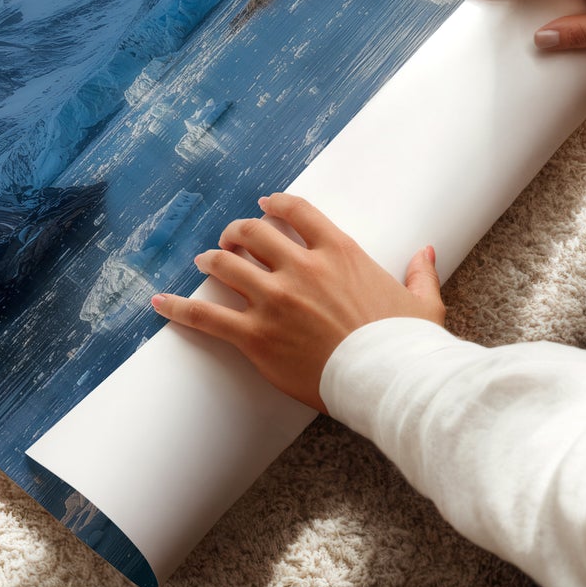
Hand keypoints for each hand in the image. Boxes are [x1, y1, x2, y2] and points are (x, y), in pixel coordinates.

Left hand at [150, 193, 443, 412]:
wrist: (389, 381)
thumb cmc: (407, 345)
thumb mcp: (422, 303)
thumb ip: (420, 272)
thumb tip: (426, 252)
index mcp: (339, 252)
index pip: (296, 211)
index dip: (274, 205)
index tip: (264, 206)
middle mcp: (302, 268)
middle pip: (253, 233)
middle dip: (237, 232)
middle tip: (230, 239)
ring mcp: (275, 300)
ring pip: (226, 265)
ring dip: (212, 260)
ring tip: (204, 262)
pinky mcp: (256, 336)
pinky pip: (207, 316)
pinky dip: (179, 307)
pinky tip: (159, 302)